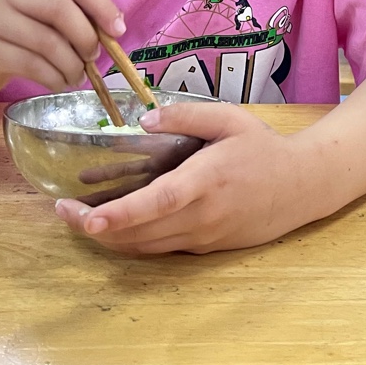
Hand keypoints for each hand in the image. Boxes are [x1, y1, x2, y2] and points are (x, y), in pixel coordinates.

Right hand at [0, 0, 123, 95]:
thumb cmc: (14, 35)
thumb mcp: (41, 16)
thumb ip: (74, 16)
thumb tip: (115, 29)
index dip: (102, 6)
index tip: (118, 31)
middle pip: (61, 9)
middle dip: (86, 37)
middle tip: (93, 57)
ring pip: (47, 42)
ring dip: (71, 65)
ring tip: (76, 76)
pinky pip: (31, 65)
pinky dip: (53, 78)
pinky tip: (58, 83)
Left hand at [55, 102, 316, 253]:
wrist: (303, 187)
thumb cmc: (264, 148)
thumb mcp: (229, 119)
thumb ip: (185, 115)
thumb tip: (142, 121)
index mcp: (205, 181)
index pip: (155, 202)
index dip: (119, 214)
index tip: (85, 217)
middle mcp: (201, 216)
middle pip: (139, 233)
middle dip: (94, 227)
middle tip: (62, 210)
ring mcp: (203, 237)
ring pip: (145, 247)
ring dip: (110, 237)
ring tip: (80, 218)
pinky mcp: (205, 249)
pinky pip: (161, 249)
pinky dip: (134, 241)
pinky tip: (117, 225)